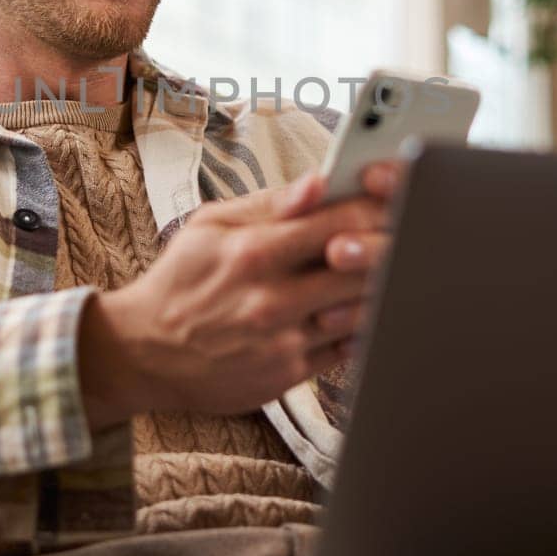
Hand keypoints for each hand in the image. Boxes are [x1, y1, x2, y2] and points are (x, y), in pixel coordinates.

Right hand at [79, 159, 404, 427]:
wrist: (145, 352)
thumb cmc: (180, 281)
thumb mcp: (210, 226)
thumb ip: (270, 204)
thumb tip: (317, 182)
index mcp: (253, 252)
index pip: (337, 221)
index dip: (377, 203)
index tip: (394, 192)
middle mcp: (273, 299)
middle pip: (362, 267)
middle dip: (392, 242)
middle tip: (411, 227)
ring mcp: (285, 341)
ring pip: (363, 309)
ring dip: (384, 285)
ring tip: (394, 265)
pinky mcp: (290, 374)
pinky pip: (348, 346)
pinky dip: (364, 323)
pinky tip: (364, 304)